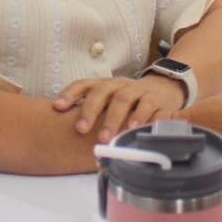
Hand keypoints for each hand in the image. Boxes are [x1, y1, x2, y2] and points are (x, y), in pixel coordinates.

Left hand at [52, 76, 184, 142]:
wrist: (164, 89)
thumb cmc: (129, 101)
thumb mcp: (110, 101)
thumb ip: (92, 110)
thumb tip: (62, 128)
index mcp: (104, 85)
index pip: (84, 84)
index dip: (70, 94)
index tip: (57, 107)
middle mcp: (119, 85)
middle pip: (102, 92)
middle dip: (89, 111)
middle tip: (80, 130)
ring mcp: (137, 90)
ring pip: (123, 100)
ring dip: (112, 118)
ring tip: (104, 137)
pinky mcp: (155, 99)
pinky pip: (147, 106)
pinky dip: (140, 117)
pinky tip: (132, 129)